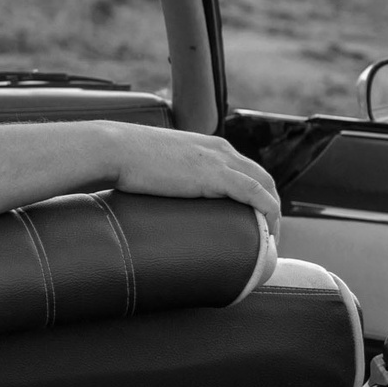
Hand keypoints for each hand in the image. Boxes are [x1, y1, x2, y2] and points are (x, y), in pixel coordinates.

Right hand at [103, 123, 280, 225]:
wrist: (114, 149)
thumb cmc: (124, 158)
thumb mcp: (157, 163)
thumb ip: (168, 175)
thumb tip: (160, 197)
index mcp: (208, 146)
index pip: (245, 168)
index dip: (255, 194)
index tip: (252, 219)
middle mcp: (221, 149)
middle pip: (263, 177)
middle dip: (271, 205)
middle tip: (265, 234)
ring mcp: (220, 161)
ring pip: (266, 186)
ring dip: (273, 213)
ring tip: (267, 240)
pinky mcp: (216, 175)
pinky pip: (255, 194)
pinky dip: (267, 212)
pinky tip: (266, 232)